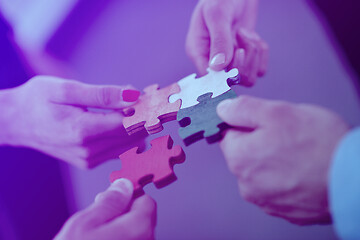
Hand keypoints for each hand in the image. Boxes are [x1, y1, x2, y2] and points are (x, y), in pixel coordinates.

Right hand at [1, 76, 143, 168]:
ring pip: (128, 145)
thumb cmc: (38, 101)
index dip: (143, 110)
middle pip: (132, 137)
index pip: (128, 124)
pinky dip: (125, 136)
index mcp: (83, 131)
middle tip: (144, 99)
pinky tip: (120, 119)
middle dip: (142, 118)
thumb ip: (103, 95)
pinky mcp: (89, 162)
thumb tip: (134, 95)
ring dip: (135, 127)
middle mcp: (88, 151)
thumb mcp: (67, 90)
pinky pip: (117, 150)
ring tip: (132, 107)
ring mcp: (89, 159)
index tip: (151, 98)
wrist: (17, 122)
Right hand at [55, 179, 156, 239]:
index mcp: (140, 228)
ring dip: (119, 233)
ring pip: (135, 236)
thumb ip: (109, 202)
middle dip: (122, 216)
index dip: (129, 197)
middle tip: (97, 222)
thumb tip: (123, 186)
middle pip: (142, 220)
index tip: (114, 198)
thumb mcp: (85, 223)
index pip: (147, 202)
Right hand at [186, 0, 267, 85]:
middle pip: (232, 81)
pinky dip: (261, 53)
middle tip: (241, 34)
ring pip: (247, 78)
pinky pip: (259, 69)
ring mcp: (230, 61)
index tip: (236, 51)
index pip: (209, 77)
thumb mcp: (217, 13)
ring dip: (253, 55)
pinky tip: (252, 37)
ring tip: (245, 34)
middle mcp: (212, 60)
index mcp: (198, 52)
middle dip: (243, 59)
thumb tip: (218, 67)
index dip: (225, 73)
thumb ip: (219, 40)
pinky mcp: (246, 59)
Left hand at [217, 96, 348, 223]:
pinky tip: (304, 171)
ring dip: (275, 161)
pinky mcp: (284, 210)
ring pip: (262, 171)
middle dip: (261, 142)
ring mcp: (265, 200)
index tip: (263, 122)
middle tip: (288, 136)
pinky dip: (287, 179)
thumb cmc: (319, 145)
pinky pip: (278, 188)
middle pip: (245, 154)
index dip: (246, 124)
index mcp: (239, 158)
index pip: (228, 134)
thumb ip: (244, 109)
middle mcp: (246, 184)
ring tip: (300, 154)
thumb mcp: (277, 112)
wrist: (354, 180)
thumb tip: (223, 109)